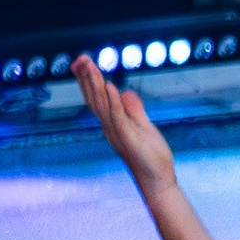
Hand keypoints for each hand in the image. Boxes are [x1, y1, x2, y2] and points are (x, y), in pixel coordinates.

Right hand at [77, 52, 176, 193]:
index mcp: (113, 123)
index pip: (97, 98)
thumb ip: (134, 109)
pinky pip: (117, 117)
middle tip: (80, 58)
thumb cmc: (151, 157)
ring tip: (90, 66)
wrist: (158, 180)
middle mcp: (110, 127)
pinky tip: (110, 86)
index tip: (82, 63)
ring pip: (102, 105)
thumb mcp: (144, 127)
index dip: (89, 80)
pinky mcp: (128, 138)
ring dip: (95, 85)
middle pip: (94, 99)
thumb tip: (124, 92)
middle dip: (87, 78)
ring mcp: (117, 133)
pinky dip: (113, 101)